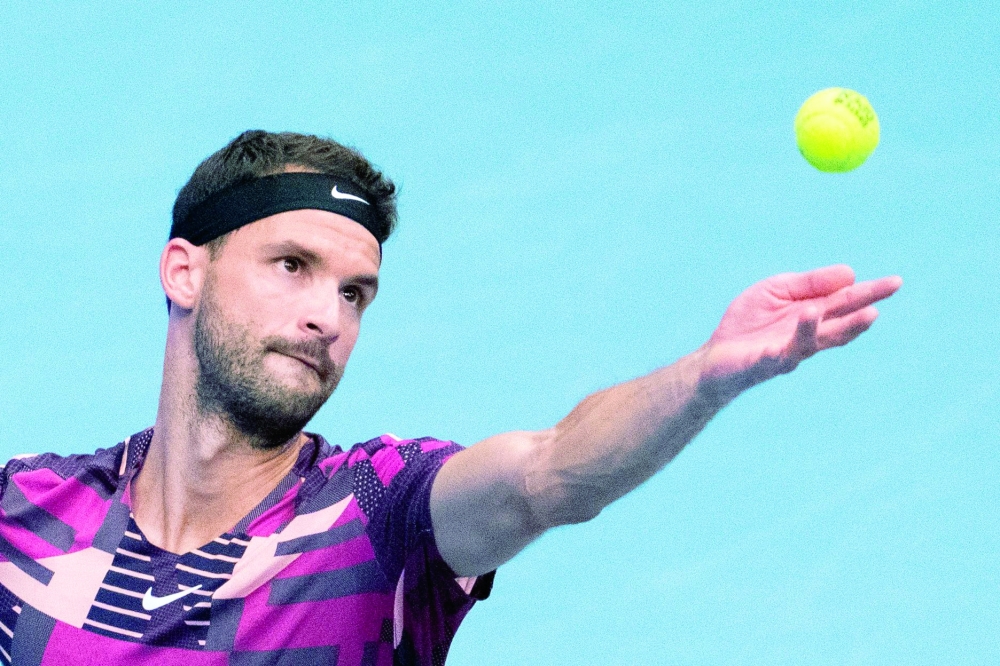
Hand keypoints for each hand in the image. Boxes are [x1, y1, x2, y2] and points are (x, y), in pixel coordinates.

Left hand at [699, 265, 901, 404]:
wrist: (716, 356)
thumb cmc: (748, 323)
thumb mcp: (776, 290)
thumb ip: (808, 283)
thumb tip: (850, 274)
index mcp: (812, 314)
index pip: (845, 302)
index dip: (870, 292)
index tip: (895, 282)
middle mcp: (806, 336)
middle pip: (838, 323)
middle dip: (861, 312)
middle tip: (881, 301)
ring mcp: (787, 352)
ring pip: (814, 342)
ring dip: (831, 328)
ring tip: (849, 312)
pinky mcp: (765, 363)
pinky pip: (780, 354)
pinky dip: (791, 341)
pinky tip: (803, 323)